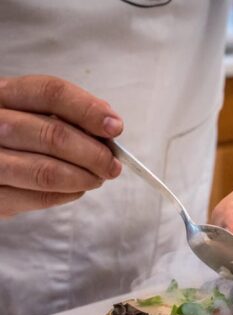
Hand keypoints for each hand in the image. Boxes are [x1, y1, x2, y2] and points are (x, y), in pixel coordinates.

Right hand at [0, 75, 122, 217]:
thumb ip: (67, 116)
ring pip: (46, 171)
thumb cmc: (16, 138)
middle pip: (53, 135)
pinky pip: (38, 196)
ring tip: (98, 178)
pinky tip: (77, 188)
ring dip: (84, 178)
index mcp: (4, 94)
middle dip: (94, 154)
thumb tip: (108, 127)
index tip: (115, 126)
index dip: (88, 110)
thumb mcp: (33, 115)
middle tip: (112, 165)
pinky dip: (68, 193)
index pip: (51, 93)